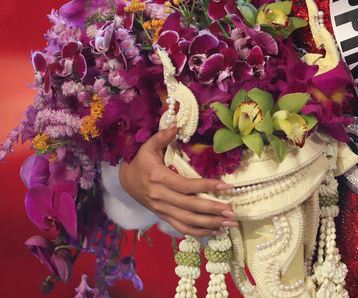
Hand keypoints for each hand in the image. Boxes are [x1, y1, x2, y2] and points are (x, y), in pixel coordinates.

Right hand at [119, 126, 237, 235]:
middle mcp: (161, 197)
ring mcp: (162, 210)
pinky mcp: (164, 216)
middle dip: (212, 210)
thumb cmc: (140, 162)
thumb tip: (175, 125)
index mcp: (159, 179)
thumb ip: (162, 136)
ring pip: (187, 221)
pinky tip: (215, 231)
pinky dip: (199, 232)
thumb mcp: (147, 147)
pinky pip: (182, 227)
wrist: (126, 181)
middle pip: (189, 207)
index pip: (186, 186)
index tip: (226, 187)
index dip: (206, 186)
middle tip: (231, 212)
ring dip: (209, 224)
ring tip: (228, 224)